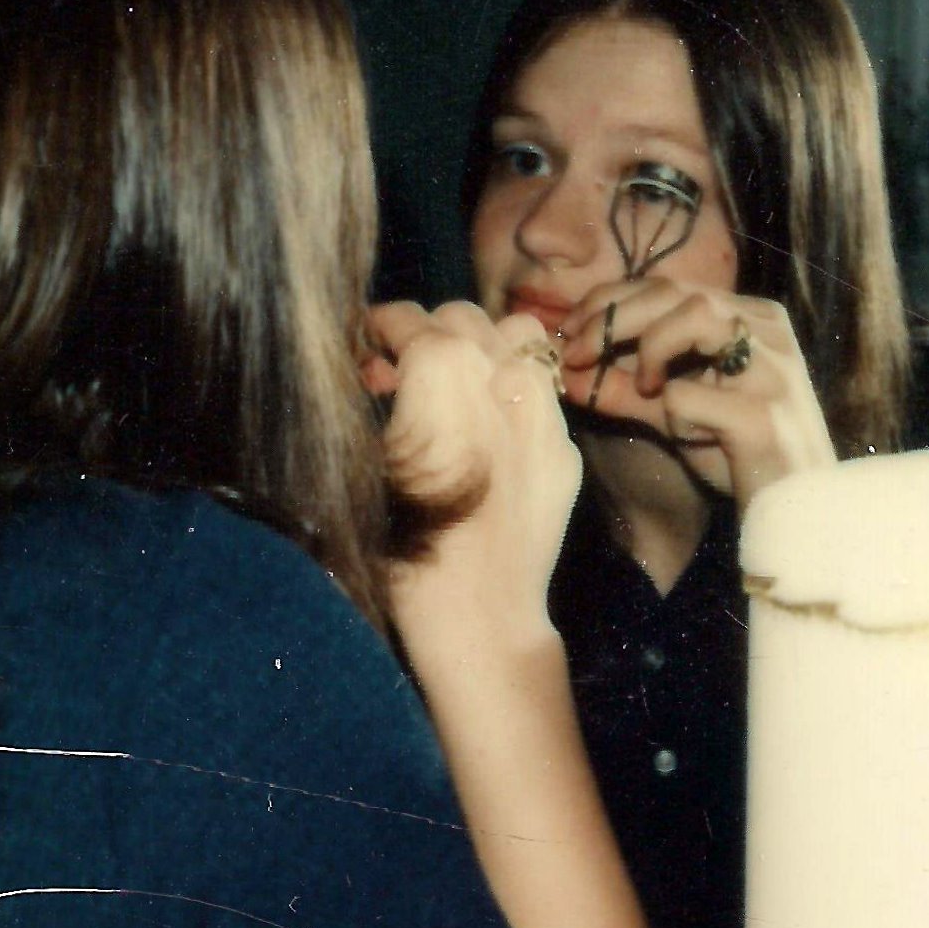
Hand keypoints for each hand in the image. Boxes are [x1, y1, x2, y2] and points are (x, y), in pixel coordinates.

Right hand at [361, 300, 581, 653]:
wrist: (477, 610)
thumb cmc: (402, 539)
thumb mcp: (365, 457)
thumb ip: (371, 395)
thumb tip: (376, 370)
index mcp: (440, 362)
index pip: (399, 317)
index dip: (372, 333)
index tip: (362, 353)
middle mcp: (499, 368)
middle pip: (458, 317)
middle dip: (427, 335)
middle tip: (402, 375)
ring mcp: (543, 406)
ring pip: (516, 337)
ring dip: (483, 348)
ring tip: (460, 386)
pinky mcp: (565, 446)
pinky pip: (541, 394)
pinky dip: (514, 396)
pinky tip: (494, 436)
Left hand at [558, 277, 837, 510]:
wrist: (793, 515)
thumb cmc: (738, 458)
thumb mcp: (675, 414)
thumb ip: (625, 389)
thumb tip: (567, 372)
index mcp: (749, 319)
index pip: (668, 285)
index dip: (609, 301)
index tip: (568, 332)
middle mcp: (766, 330)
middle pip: (676, 292)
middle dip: (613, 318)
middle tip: (575, 353)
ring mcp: (772, 369)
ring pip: (696, 316)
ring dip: (652, 347)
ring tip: (645, 389)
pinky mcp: (763, 415)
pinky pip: (693, 395)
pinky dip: (676, 413)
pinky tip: (690, 435)